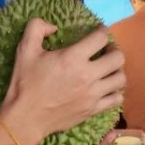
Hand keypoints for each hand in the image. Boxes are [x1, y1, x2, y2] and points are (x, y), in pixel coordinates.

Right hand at [0, 19, 125, 143]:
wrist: (26, 117)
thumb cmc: (26, 83)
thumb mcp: (25, 50)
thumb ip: (37, 28)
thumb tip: (53, 26)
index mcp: (73, 58)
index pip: (100, 38)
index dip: (102, 31)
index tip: (99, 31)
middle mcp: (88, 75)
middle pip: (117, 58)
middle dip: (114, 50)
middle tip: (106, 50)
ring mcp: (93, 94)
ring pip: (120, 78)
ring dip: (117, 70)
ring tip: (108, 69)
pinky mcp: (93, 109)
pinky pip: (116, 99)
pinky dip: (115, 91)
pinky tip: (107, 88)